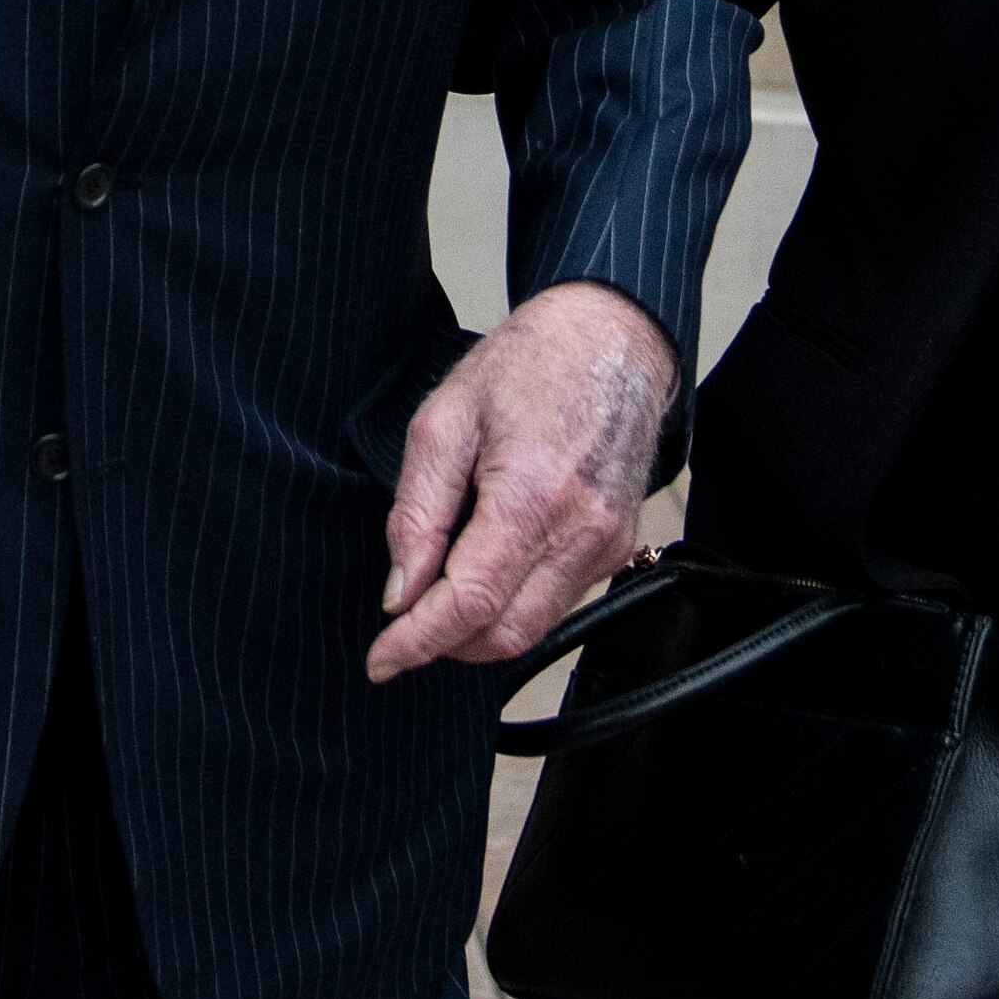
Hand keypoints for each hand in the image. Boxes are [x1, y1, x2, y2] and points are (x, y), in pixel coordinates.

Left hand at [368, 282, 669, 683]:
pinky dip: (512, 606)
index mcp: (533, 497)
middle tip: (400, 624)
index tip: (380, 660)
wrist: (612, 338)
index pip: (470, 603)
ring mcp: (607, 546)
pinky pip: (558, 603)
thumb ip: (417, 513)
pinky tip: (484, 570)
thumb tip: (399, 592)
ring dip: (477, 630)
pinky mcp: (618, 549)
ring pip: (533, 629)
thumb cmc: (527, 364)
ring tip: (438, 591)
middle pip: (504, 635)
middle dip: (444, 644)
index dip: (417, 642)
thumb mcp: (444, 420)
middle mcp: (581, 534)